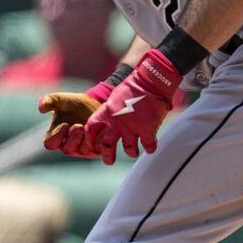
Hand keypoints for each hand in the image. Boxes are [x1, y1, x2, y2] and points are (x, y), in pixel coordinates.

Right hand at [39, 79, 113, 157]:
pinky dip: (97, 141)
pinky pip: (97, 151)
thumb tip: (41, 108)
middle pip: (66, 149)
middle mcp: (68, 145)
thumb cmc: (74, 104)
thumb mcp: (61, 99)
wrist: (96, 104)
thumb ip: (49, 101)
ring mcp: (82, 149)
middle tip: (78, 126)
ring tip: (88, 126)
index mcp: (56, 135)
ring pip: (82, 151)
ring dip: (84, 140)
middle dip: (72, 138)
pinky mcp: (96, 149)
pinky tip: (99, 131)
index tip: (64, 124)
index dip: (56, 136)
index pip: (50, 144)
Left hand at [83, 49, 179, 165]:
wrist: (151, 81)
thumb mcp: (115, 97)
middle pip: (106, 145)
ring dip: (131, 152)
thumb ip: (110, 110)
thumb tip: (108, 119)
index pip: (90, 129)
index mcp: (106, 112)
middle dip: (107, 156)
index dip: (90, 140)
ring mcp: (132, 127)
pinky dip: (150, 148)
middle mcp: (117, 122)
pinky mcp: (147, 129)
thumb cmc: (135, 85)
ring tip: (133, 152)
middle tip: (109, 161)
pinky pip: (148, 146)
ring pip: (128, 149)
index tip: (94, 145)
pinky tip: (151, 147)